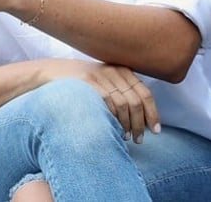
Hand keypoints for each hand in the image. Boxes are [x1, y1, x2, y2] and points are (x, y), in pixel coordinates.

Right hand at [37, 58, 160, 141]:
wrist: (54, 71)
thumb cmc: (83, 82)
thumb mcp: (106, 81)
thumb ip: (123, 91)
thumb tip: (142, 116)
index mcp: (123, 70)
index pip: (145, 93)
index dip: (153, 113)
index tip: (156, 130)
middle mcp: (115, 71)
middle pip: (136, 101)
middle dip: (141, 123)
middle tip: (140, 139)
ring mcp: (101, 77)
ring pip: (124, 104)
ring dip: (128, 124)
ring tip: (127, 138)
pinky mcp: (88, 83)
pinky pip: (108, 102)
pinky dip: (114, 119)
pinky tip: (114, 130)